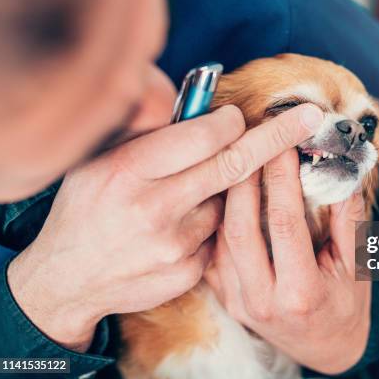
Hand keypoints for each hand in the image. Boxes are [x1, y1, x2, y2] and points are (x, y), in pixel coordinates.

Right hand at [7, 81, 322, 351]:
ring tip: (182, 197)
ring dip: (222, 193)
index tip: (240, 117)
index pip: (203, 136)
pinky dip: (209, 226)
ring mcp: (174, 246)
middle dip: (278, 137)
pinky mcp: (188, 272)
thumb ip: (146, 129)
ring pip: (228, 204)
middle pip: (234, 165)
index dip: (231, 122)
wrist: (68, 277)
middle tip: (310, 117)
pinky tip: (178, 230)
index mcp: (129, 170)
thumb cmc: (86, 207)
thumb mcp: (97, 159)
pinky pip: (218, 237)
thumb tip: (194, 100)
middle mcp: (153, 208)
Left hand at [206, 149, 370, 374]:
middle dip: (244, 179)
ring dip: (226, 195)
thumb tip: (340, 169)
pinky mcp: (225, 298)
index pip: (284, 223)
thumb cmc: (347, 305)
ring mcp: (237, 301)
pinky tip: (228, 193)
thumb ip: (350, 218)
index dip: (283, 178)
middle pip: (239, 228)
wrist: (327, 348)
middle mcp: (261, 299)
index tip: (284, 144)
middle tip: (251, 143)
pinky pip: (213, 250)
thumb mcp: (358, 266)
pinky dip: (220, 218)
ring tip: (236, 161)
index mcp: (300, 292)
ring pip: (220, 237)